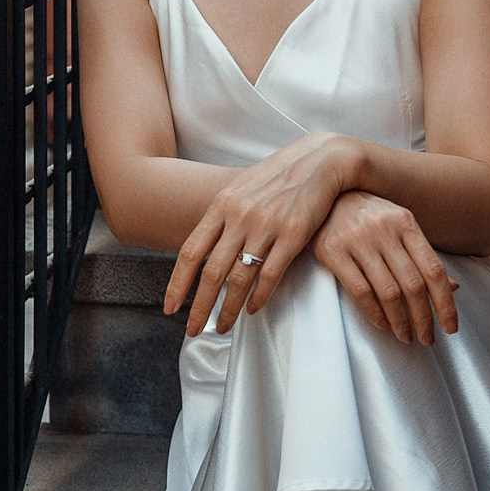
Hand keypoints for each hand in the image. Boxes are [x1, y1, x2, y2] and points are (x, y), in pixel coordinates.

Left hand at [164, 133, 362, 335]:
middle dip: (198, 307)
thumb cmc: (278, 177)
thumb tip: (204, 247)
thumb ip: (223, 217)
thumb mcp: (242, 189)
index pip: (190, 251)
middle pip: (211, 272)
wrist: (320, 160)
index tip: (169, 307)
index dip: (177, 283)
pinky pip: (270, 274)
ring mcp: (266, 226)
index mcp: (222, 205)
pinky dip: (259, 297)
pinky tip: (253, 310)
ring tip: (223, 327)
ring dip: (228, 309)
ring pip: (239, 278)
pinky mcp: (293, 234)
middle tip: (191, 330)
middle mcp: (239, 216)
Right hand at [311, 190, 458, 343]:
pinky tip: (383, 324)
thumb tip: (453, 287)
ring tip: (406, 336)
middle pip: (413, 285)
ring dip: (400, 322)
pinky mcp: (333, 251)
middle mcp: (384, 229)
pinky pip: (360, 291)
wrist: (320, 194)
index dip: (446, 303)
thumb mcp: (398, 226)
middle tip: (427, 339)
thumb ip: (422, 255)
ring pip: (388, 292)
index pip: (434, 269)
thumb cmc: (366, 214)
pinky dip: (375, 314)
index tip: (450, 327)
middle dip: (424, 319)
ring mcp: (357, 239)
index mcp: (405, 222)